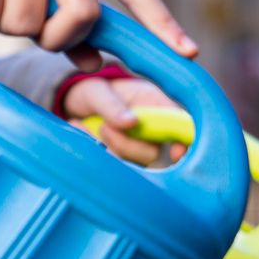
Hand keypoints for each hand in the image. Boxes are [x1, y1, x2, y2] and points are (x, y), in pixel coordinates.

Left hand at [60, 76, 187, 165]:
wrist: (76, 105)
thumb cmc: (93, 91)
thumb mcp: (96, 92)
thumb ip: (112, 106)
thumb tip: (131, 122)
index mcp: (154, 103)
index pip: (179, 123)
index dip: (183, 139)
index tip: (176, 153)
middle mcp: (152, 128)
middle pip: (154, 151)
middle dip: (127, 145)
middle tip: (103, 127)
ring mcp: (140, 146)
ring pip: (135, 162)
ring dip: (110, 149)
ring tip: (84, 126)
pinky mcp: (125, 158)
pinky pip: (118, 167)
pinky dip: (98, 154)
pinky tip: (83, 133)